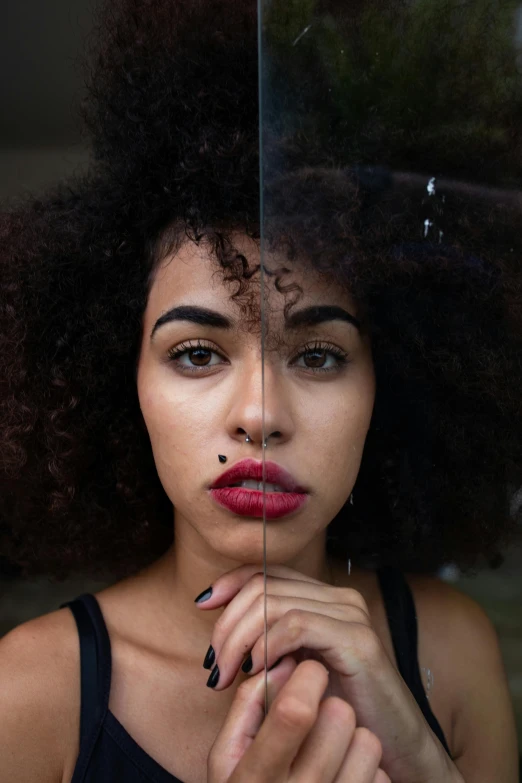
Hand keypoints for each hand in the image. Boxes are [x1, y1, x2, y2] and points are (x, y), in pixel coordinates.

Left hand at [198, 564, 459, 782]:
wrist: (392, 749)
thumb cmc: (337, 714)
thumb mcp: (292, 672)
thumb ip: (265, 646)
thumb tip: (219, 631)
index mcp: (322, 598)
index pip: (266, 571)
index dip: (230, 583)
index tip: (202, 605)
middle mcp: (338, 597)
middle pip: (264, 585)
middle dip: (228, 623)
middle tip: (214, 665)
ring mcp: (350, 615)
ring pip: (274, 602)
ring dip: (239, 638)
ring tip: (228, 674)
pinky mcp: (357, 640)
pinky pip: (296, 625)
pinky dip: (266, 644)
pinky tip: (255, 671)